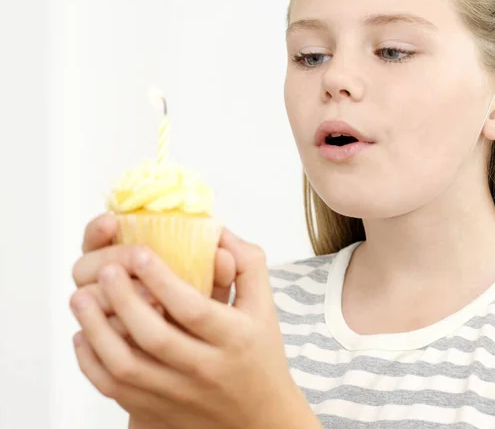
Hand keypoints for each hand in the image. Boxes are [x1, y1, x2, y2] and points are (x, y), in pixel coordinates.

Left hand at [70, 227, 318, 428]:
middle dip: (124, 299)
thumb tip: (216, 231)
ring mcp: (177, 394)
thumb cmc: (259, 352)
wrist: (259, 416)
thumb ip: (247, 263)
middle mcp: (204, 369)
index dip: (163, 280)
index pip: (193, 308)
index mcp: (233, 338)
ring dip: (97, 329)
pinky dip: (91, 363)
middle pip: (154, 337)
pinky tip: (84, 335)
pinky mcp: (156, 412)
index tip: (141, 254)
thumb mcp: (264, 304)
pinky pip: (114, 389)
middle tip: (107, 270)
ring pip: (126, 366)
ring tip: (82, 297)